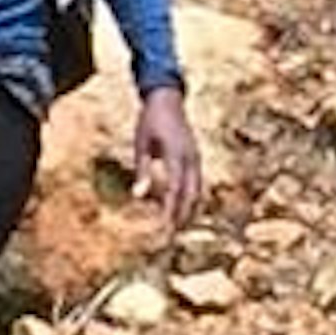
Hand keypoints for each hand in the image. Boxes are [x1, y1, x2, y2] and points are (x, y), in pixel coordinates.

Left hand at [133, 84, 205, 236]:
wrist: (167, 98)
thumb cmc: (150, 120)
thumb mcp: (141, 144)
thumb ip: (142, 170)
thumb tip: (138, 196)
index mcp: (176, 153)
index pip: (176, 189)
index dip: (171, 210)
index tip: (165, 228)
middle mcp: (190, 157)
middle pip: (191, 194)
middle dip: (183, 216)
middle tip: (171, 236)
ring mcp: (196, 157)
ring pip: (197, 190)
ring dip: (189, 209)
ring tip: (179, 228)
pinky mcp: (195, 157)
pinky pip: (197, 182)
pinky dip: (192, 198)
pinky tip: (184, 209)